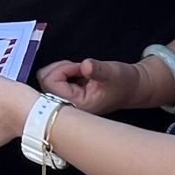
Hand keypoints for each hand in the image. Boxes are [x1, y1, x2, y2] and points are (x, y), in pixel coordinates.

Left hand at [39, 57, 154, 116]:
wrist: (131, 89)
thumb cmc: (124, 82)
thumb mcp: (113, 72)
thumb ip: (98, 69)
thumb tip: (85, 66)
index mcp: (77, 106)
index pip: (51, 84)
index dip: (62, 70)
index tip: (80, 68)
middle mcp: (68, 108)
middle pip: (44, 82)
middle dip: (59, 69)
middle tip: (79, 69)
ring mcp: (65, 104)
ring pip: (45, 80)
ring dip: (60, 70)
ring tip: (80, 72)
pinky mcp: (64, 97)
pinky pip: (51, 81)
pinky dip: (62, 73)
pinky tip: (77, 76)